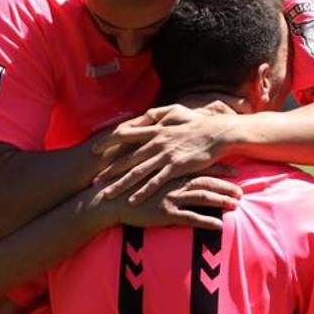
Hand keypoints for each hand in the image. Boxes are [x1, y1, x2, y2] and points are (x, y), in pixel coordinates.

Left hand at [92, 102, 237, 203]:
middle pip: (127, 157)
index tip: (94, 148)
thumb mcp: (175, 111)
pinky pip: (155, 182)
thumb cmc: (198, 122)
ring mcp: (165, 155)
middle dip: (109, 169)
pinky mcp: (175, 167)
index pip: (125, 134)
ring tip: (107, 194)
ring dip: (121, 184)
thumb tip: (142, 116)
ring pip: (138, 172)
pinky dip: (143, 192)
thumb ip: (157, 114)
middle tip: (94, 179)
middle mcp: (156, 142)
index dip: (108, 141)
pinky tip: (132, 201)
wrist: (219, 132)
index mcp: (155, 128)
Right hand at [116, 175, 241, 231]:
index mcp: (171, 169)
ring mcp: (171, 197)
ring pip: (203, 197)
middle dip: (226, 186)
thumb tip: (172, 160)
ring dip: (222, 201)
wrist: (110, 199)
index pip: (201, 166)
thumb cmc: (126, 183)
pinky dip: (207, 221)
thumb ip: (160, 163)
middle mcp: (174, 181)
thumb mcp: (143, 166)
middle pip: (207, 181)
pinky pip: (192, 218)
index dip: (219, 168)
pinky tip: (220, 225)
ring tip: (236, 205)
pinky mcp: (166, 213)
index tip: (235, 170)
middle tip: (242, 191)